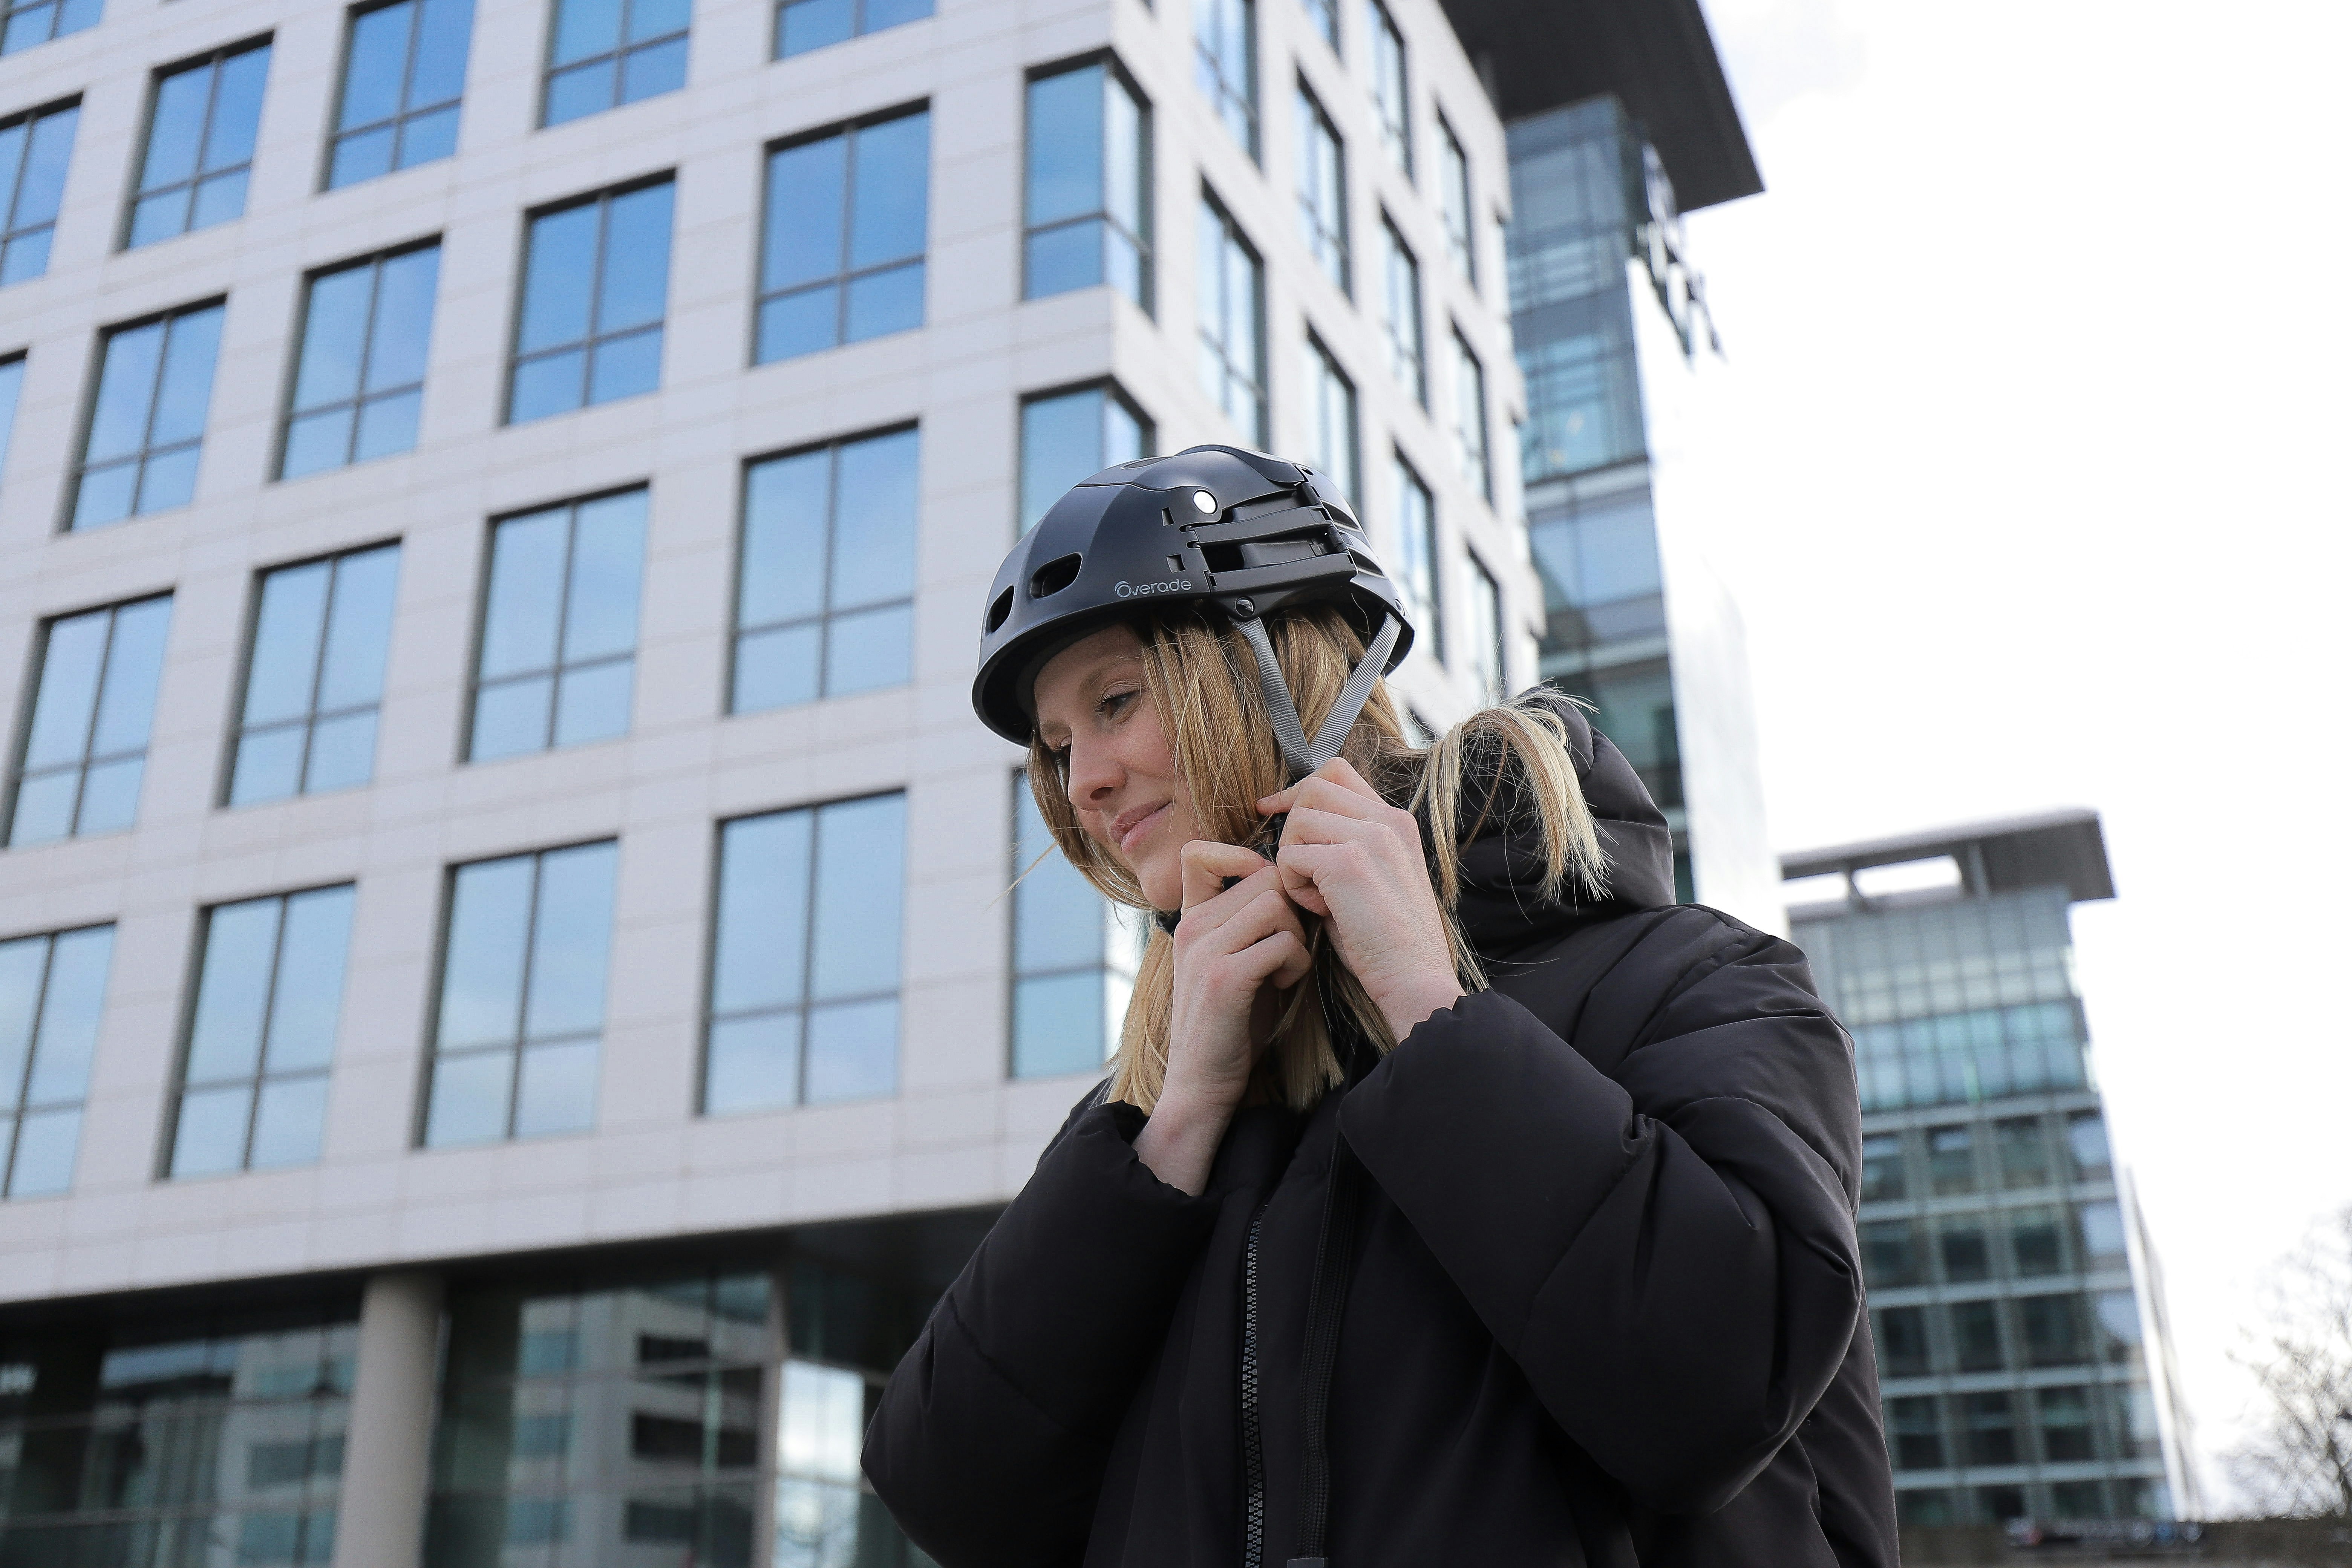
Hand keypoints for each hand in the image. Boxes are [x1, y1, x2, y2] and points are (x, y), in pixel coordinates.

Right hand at [1132, 841, 1311, 1194]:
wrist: (1200, 1083)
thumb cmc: (1231, 1020)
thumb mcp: (1234, 959)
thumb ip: (1249, 921)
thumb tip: (1291, 882)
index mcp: (1190, 917)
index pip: (1201, 852)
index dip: (1243, 858)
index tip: (1268, 894)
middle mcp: (1191, 926)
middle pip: (1264, 877)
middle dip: (1292, 908)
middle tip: (1288, 947)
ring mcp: (1203, 950)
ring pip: (1276, 904)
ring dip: (1296, 936)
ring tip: (1285, 967)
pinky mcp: (1223, 979)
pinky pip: (1281, 943)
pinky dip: (1295, 963)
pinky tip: (1282, 985)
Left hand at [1259, 759, 1463, 1043]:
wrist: (1415, 980)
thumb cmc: (1387, 941)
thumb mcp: (1374, 877)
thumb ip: (1346, 845)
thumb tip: (1297, 829)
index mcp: (1396, 821)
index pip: (1337, 772)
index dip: (1298, 788)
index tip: (1273, 811)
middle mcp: (1387, 820)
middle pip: (1313, 787)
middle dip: (1291, 823)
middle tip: (1299, 867)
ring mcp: (1371, 838)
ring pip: (1299, 819)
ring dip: (1293, 858)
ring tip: (1316, 895)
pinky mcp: (1349, 864)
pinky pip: (1292, 856)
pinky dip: (1294, 885)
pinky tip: (1320, 910)